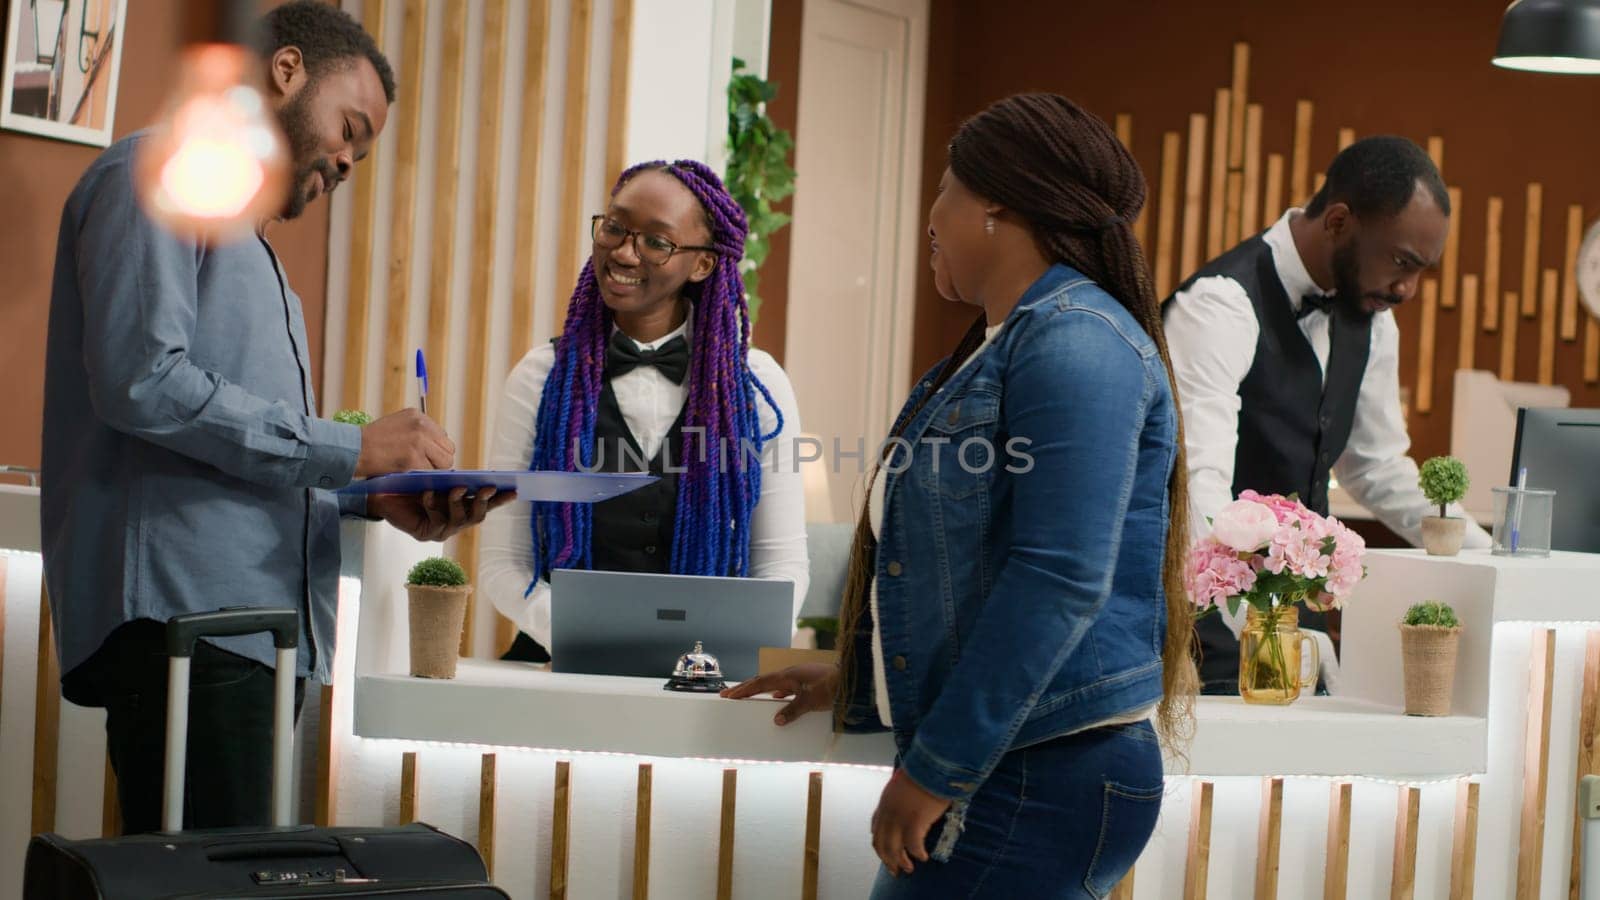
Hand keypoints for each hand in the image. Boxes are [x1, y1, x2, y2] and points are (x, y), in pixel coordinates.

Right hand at [353, 409, 454, 476]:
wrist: (353, 449)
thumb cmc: (370, 442)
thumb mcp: (396, 425)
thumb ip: (416, 432)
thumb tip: (436, 447)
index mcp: (418, 416)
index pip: (442, 436)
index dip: (436, 450)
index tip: (426, 457)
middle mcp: (421, 425)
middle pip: (448, 449)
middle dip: (439, 460)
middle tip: (423, 468)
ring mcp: (419, 441)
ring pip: (445, 462)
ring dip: (434, 470)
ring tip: (416, 472)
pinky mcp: (414, 458)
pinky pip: (431, 473)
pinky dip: (423, 478)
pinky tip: (410, 475)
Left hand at [368, 487, 515, 541]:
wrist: (382, 494)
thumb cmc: (411, 484)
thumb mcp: (436, 480)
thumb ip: (453, 480)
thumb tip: (469, 476)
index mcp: (462, 507)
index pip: (486, 504)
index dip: (501, 498)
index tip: (514, 489)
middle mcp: (455, 522)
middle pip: (477, 516)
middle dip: (484, 501)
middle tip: (487, 487)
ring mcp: (442, 530)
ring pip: (459, 520)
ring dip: (458, 503)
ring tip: (456, 488)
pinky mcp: (426, 534)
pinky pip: (435, 520)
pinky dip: (432, 504)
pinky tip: (427, 493)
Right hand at [719, 662, 838, 724]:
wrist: (851, 680)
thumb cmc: (832, 688)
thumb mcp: (811, 701)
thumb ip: (793, 710)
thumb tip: (776, 721)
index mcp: (788, 676)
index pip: (759, 683)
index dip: (743, 689)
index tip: (728, 694)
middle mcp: (791, 674)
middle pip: (763, 681)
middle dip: (746, 688)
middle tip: (730, 694)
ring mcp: (799, 677)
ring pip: (774, 683)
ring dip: (760, 690)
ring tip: (749, 696)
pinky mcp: (807, 681)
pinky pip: (786, 687)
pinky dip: (777, 693)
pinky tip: (778, 699)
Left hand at [871, 768, 951, 876]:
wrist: (932, 765)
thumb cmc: (922, 772)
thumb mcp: (904, 784)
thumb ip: (901, 797)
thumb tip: (909, 805)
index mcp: (885, 804)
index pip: (876, 829)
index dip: (880, 844)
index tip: (885, 853)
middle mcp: (888, 813)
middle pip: (881, 843)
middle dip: (887, 859)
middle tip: (895, 870)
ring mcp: (900, 819)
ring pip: (894, 849)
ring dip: (901, 862)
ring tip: (908, 869)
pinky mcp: (915, 822)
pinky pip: (913, 846)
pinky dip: (917, 854)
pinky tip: (923, 857)